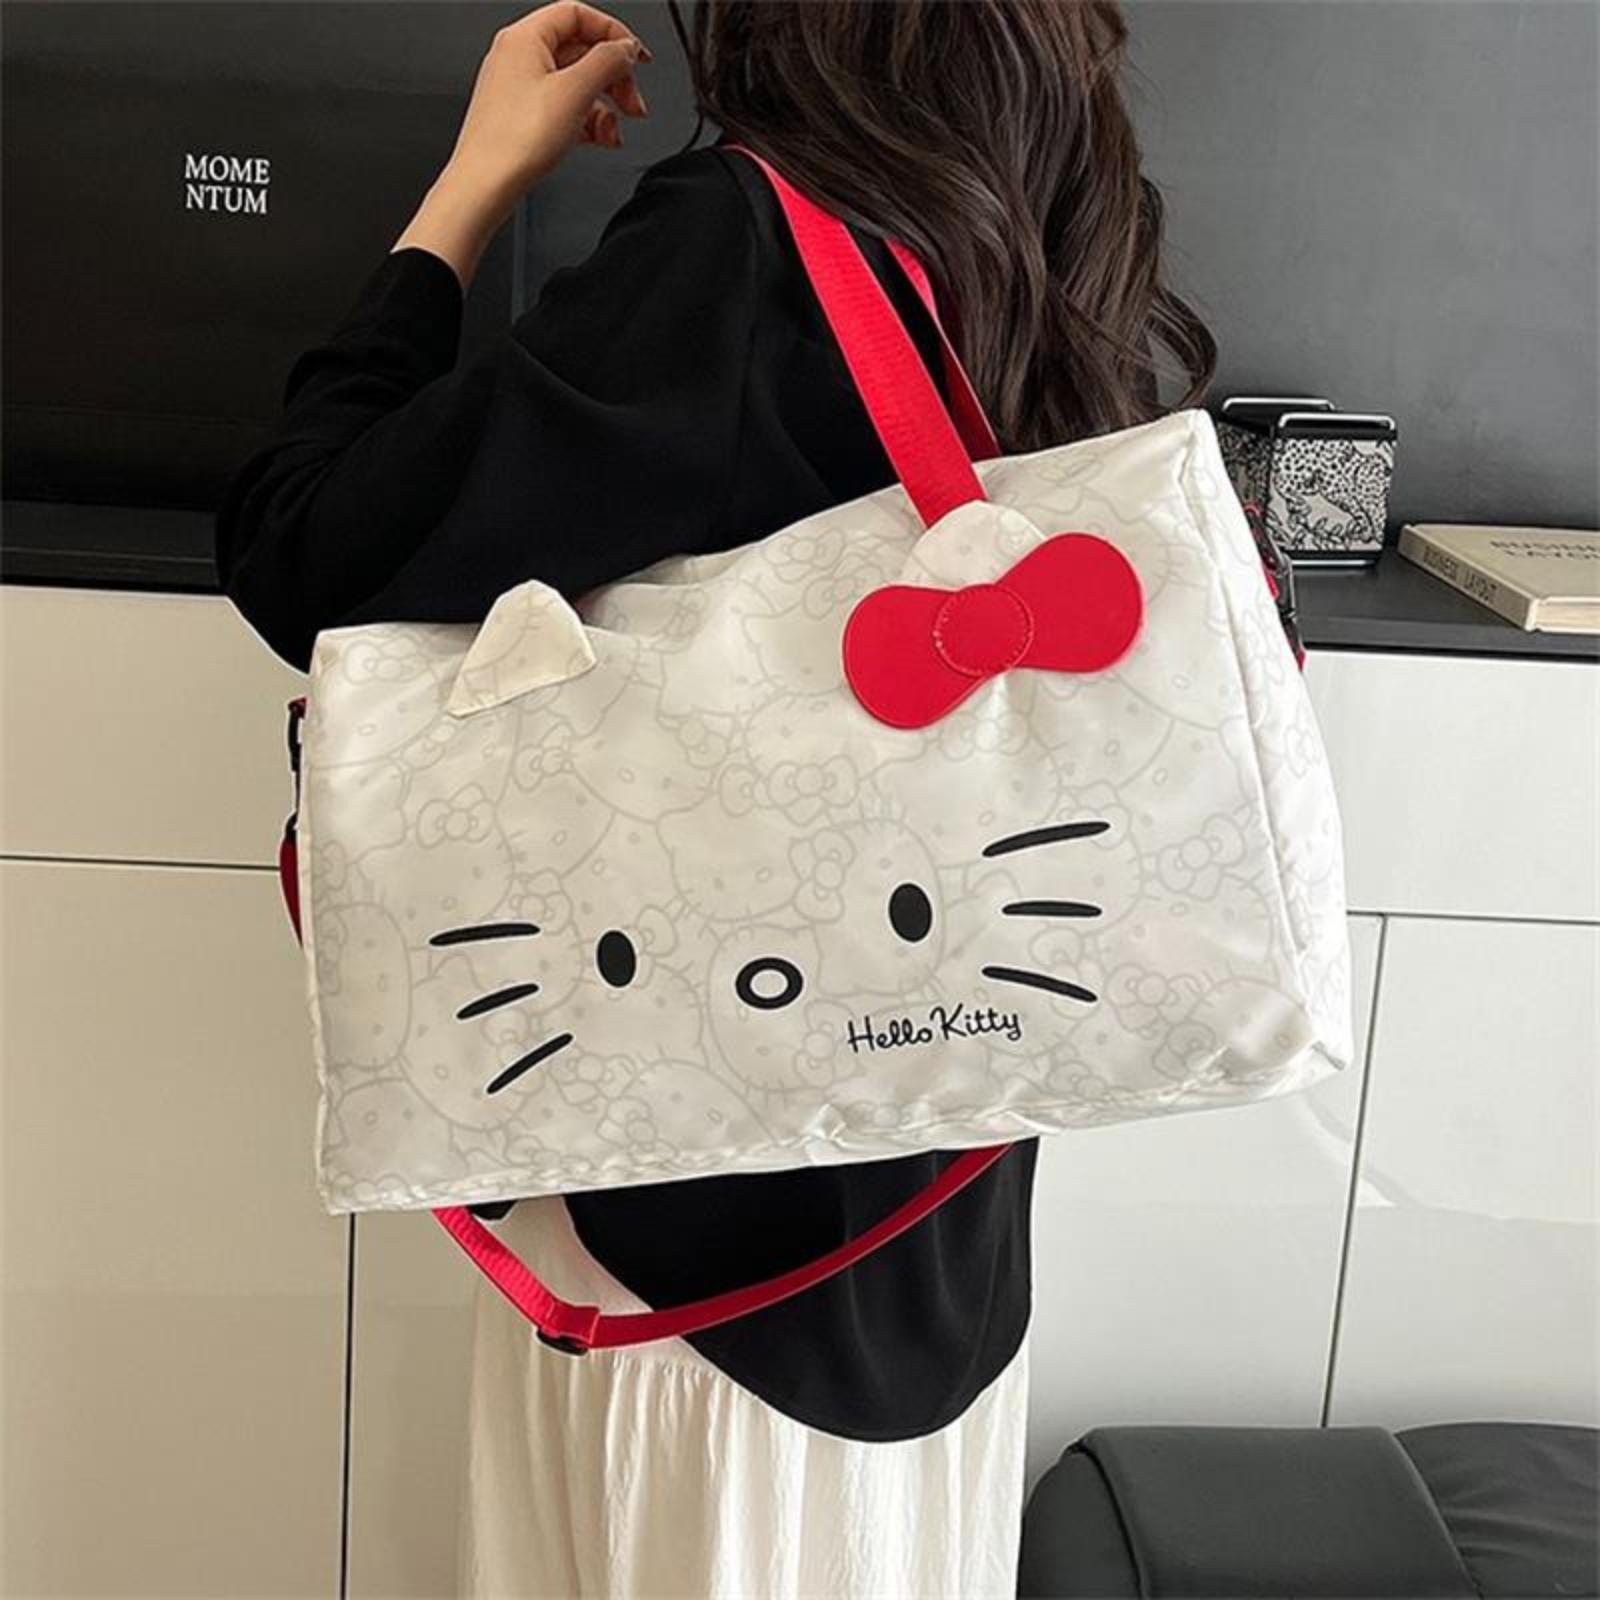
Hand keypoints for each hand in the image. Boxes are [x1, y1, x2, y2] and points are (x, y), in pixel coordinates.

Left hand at [394, 2, 651, 287]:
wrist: (485, 185)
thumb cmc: (515, 140)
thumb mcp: (575, 91)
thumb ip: (608, 61)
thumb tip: (625, 48)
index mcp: (525, 38)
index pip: (578, 14)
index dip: (612, 33)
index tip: (636, 58)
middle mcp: (518, 57)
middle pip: (580, 52)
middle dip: (613, 79)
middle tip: (633, 103)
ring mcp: (519, 88)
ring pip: (575, 85)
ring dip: (604, 107)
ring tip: (615, 133)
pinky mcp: (522, 118)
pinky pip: (563, 109)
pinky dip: (586, 123)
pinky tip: (599, 140)